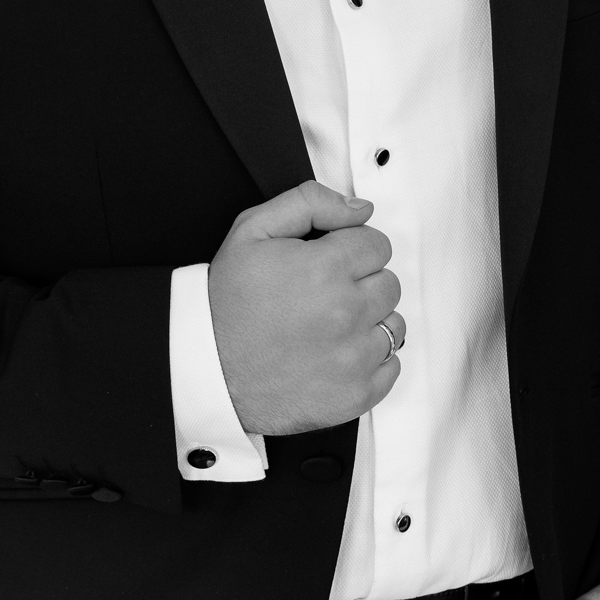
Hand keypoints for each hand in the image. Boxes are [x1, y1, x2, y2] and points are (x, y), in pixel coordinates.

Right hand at [207, 180, 404, 436]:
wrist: (206, 368)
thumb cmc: (227, 301)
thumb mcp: (252, 230)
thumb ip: (309, 203)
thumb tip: (361, 209)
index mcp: (326, 268)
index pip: (377, 245)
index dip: (351, 248)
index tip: (329, 261)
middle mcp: (346, 313)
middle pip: (389, 283)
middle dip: (362, 282)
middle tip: (324, 294)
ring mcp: (354, 359)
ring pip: (394, 324)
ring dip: (369, 321)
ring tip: (329, 326)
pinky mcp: (355, 396)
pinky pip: (391, 367)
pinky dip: (371, 361)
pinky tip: (337, 354)